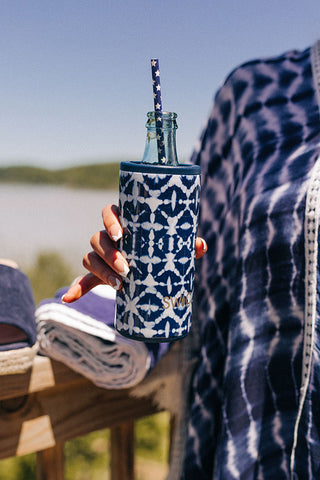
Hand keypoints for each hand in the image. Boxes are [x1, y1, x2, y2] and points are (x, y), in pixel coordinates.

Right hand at [62, 204, 206, 302]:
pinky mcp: (99, 275)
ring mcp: (102, 256)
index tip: (121, 234)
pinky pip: (84, 279)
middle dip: (109, 253)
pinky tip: (69, 297)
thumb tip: (201, 245)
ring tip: (119, 284)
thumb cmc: (163, 250)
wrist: (154, 268)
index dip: (111, 220)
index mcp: (125, 222)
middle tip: (127, 268)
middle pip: (97, 238)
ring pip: (89, 257)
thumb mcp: (174, 248)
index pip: (110, 212)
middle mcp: (109, 237)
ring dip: (100, 271)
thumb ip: (187, 245)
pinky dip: (77, 288)